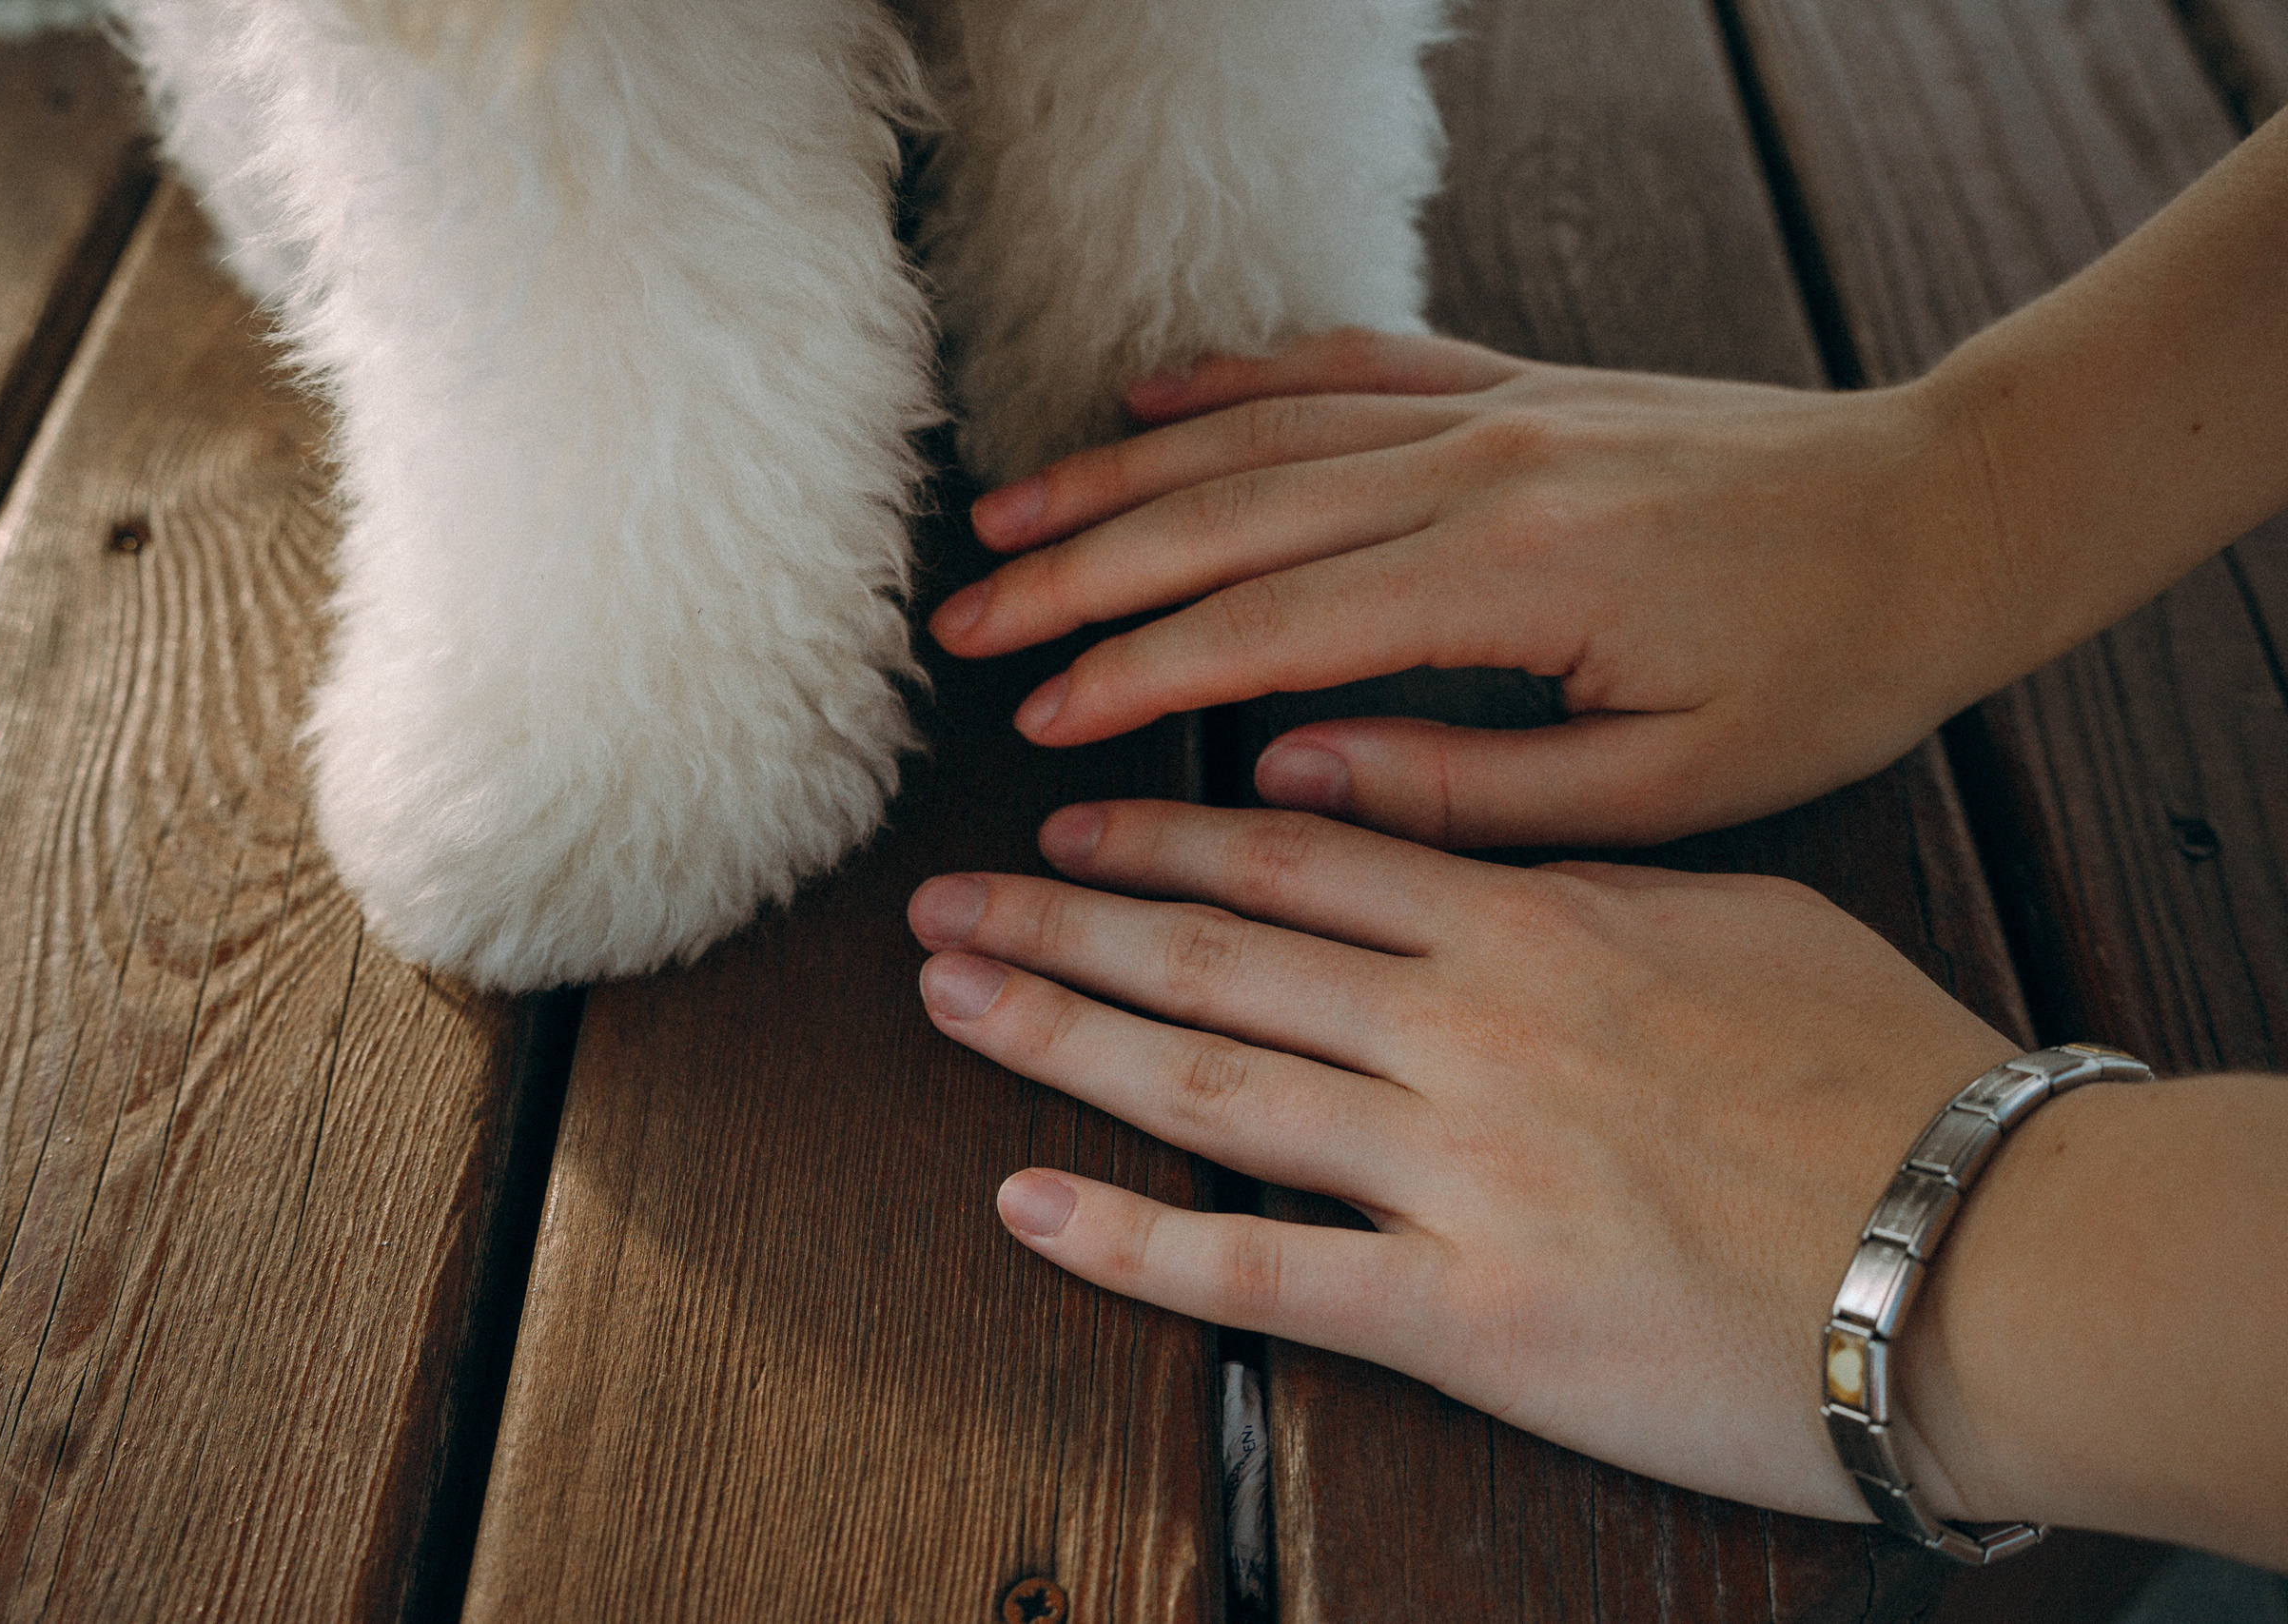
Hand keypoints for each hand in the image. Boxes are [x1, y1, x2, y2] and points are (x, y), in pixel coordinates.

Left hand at [908, 799, 2020, 1520]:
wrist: (1994, 1252)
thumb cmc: (1887, 1077)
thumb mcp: (1738, 915)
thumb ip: (1580, 879)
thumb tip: (1472, 856)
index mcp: (1529, 925)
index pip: (1298, 864)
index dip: (1161, 841)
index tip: (1067, 824)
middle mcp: (1461, 1031)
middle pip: (1214, 959)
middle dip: (1060, 922)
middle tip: (942, 901)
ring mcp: (1451, 1171)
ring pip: (1205, 1085)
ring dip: (1057, 1034)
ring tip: (948, 999)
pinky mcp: (1466, 1316)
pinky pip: (1259, 1274)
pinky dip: (1127, 1240)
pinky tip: (1024, 1203)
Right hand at [930, 329, 2028, 847]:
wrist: (1948, 515)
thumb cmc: (1827, 668)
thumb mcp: (1662, 782)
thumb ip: (1462, 789)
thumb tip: (1284, 780)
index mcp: (1508, 576)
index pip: (1265, 627)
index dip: (1133, 673)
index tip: (1038, 717)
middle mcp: (1476, 468)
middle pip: (1226, 515)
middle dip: (1080, 572)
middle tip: (967, 624)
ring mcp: (1490, 408)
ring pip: (1260, 432)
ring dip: (1122, 476)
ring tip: (1009, 520)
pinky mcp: (1513, 382)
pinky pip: (1347, 365)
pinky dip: (1239, 379)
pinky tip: (1154, 399)